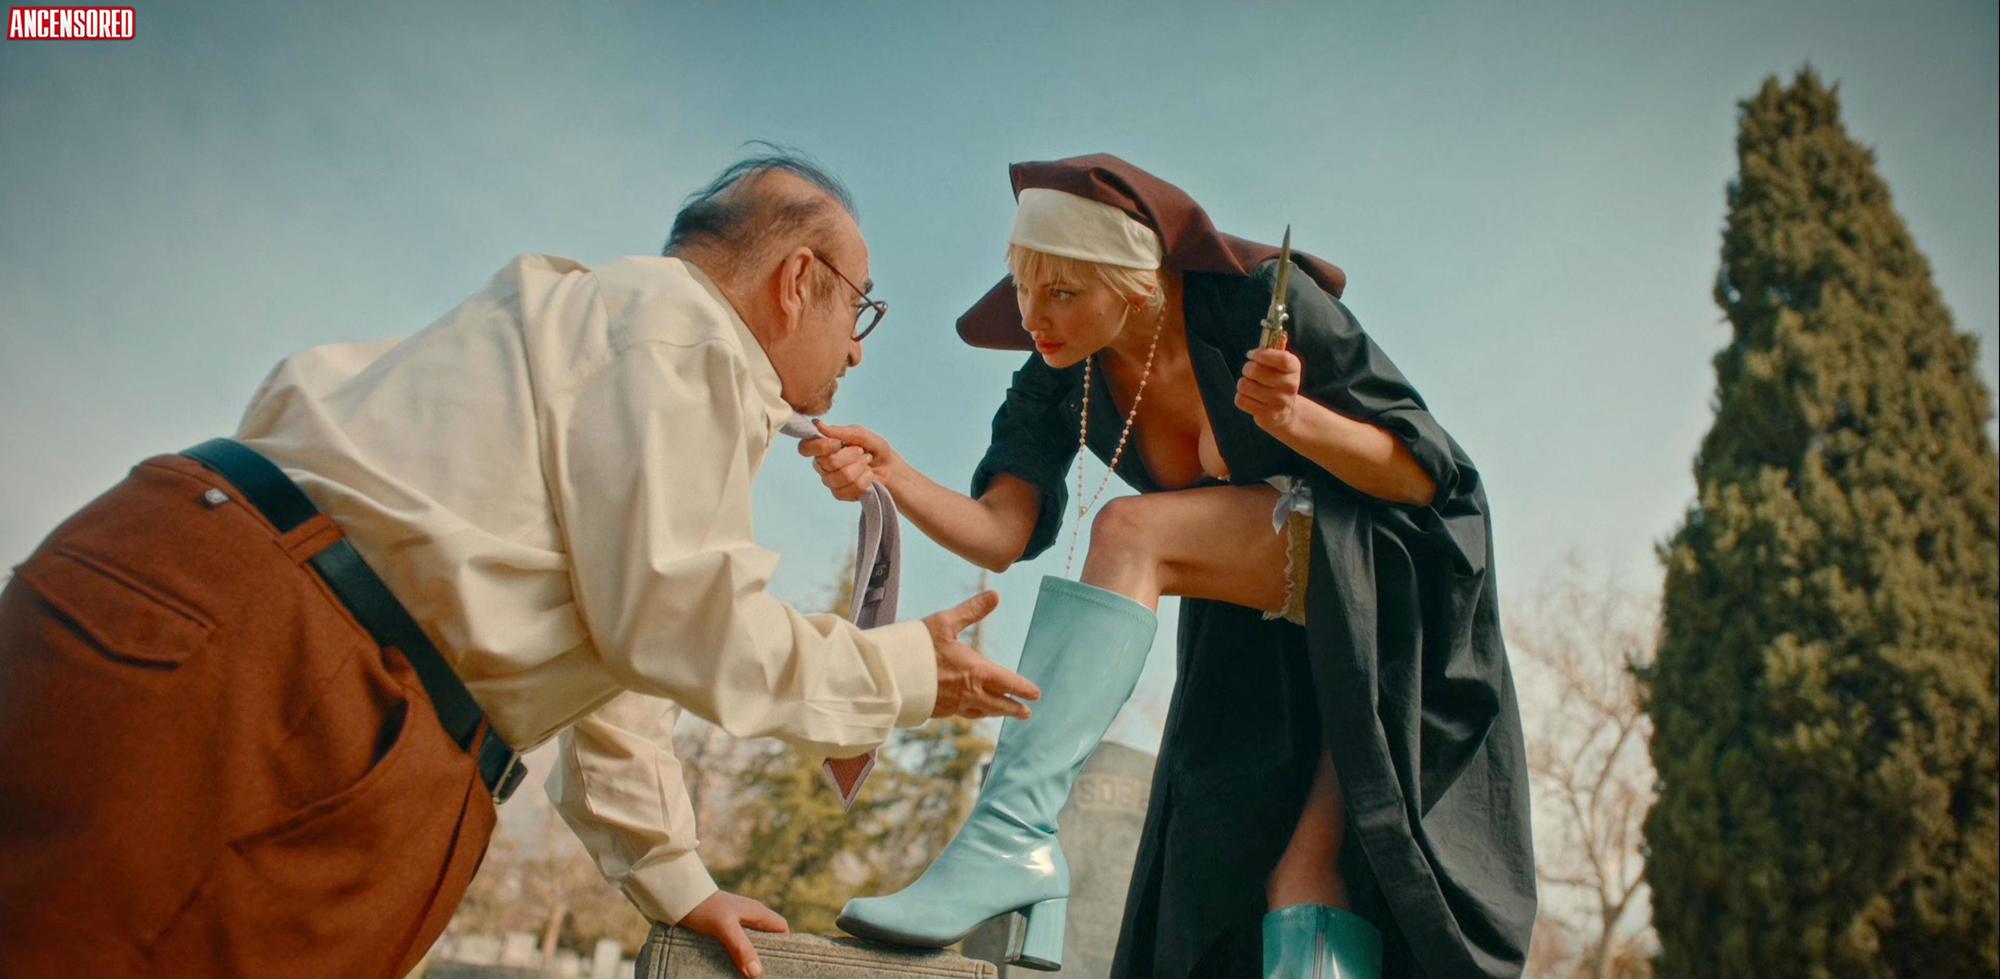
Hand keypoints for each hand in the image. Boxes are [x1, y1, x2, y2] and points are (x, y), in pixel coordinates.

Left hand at [678, 890, 788, 978]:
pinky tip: (728, 967)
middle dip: (766, 955)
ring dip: (747, 958)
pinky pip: (734, 945)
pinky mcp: (720, 928)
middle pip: (767, 938)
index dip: (785, 944)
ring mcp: (734, 922)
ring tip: (744, 975)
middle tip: (761, 975)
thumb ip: (741, 948)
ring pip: (749, 943)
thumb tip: (757, 973)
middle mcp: (748, 917)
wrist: (676, 896)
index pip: (781, 928)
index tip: (781, 963)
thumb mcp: (724, 927)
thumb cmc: (703, 906)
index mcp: (756, 912)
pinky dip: (734, 956)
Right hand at [797, 421, 899, 501]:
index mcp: (824, 448)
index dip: (821, 446)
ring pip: (839, 477)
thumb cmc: (876, 450)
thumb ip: (843, 431)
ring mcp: (831, 481)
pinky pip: (849, 489)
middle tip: (861, 452)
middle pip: (827, 463)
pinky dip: (864, 480)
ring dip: (859, 468)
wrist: (892, 470)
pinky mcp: (840, 494)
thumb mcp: (864, 435)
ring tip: (866, 463)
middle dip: (850, 456)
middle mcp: (823, 465)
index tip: (839, 443)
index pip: (805, 448)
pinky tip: (868, 476)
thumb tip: (818, 425)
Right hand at [922, 590, 1040, 719]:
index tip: (1036, 694)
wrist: (891, 675)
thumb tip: (995, 595)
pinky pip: (962, 713)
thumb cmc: (918, 646)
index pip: (1008, 683)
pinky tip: (970, 709)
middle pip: (998, 704)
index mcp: (976, 672)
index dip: (1023, 688)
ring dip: (994, 712)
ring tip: (1001, 713)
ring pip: (980, 711)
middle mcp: (969, 692)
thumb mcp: (945, 622)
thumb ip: (972, 610)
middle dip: (1014, 708)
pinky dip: (972, 712)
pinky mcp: (938, 710)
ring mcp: (953, 704)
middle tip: (1026, 713)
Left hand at [1236, 347, 1303, 432]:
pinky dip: (1241, 397)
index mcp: (1294, 369)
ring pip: (1245, 385)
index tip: (1251, 354)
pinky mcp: (1267, 416)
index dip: (1261, 354)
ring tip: (1250, 385)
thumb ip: (1278, 348)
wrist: (1286, 412)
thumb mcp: (1282, 365)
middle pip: (1255, 371)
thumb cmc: (1279, 381)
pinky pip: (1241, 400)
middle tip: (1249, 371)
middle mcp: (1290, 386)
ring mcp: (1279, 403)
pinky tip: (1250, 398)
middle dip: (1247, 369)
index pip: (1280, 358)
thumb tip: (1279, 332)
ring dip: (1243, 383)